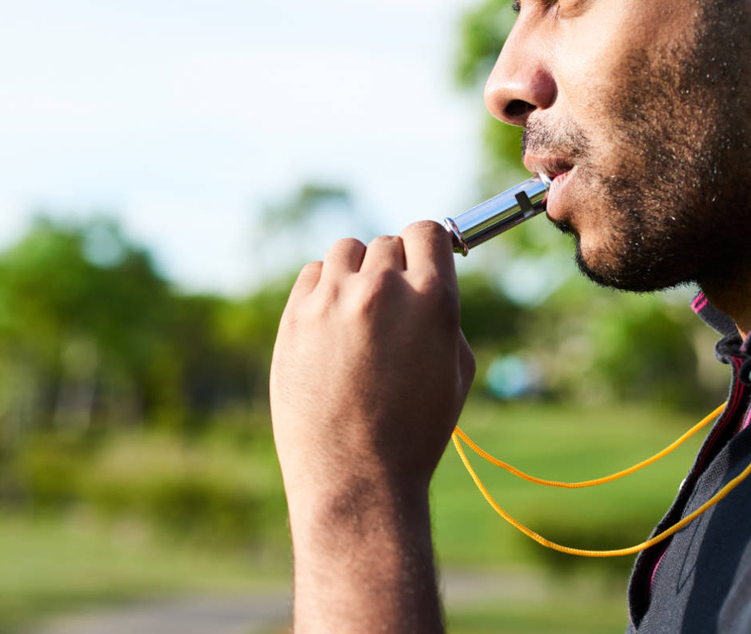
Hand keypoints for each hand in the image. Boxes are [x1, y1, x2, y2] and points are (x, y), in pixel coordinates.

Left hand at [270, 220, 475, 512]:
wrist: (356, 478)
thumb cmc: (414, 432)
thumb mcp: (456, 371)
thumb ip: (443, 313)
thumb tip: (427, 277)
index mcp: (432, 300)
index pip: (428, 231)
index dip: (427, 245)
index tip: (422, 261)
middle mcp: (382, 290)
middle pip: (387, 243)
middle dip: (393, 268)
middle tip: (390, 307)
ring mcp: (333, 301)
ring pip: (346, 252)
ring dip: (356, 272)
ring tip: (358, 315)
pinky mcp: (295, 317)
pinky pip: (311, 275)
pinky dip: (323, 289)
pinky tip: (329, 324)